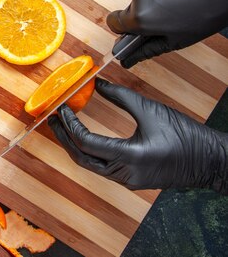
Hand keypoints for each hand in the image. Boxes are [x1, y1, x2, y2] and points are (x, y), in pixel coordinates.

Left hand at [47, 78, 227, 192]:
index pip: (87, 143)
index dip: (70, 125)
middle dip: (64, 138)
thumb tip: (96, 82)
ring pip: (90, 165)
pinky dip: (89, 152)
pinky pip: (102, 168)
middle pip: (82, 158)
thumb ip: (120, 97)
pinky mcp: (131, 180)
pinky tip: (83, 137)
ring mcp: (128, 180)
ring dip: (75, 146)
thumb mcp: (150, 110)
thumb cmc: (186, 135)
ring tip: (63, 126)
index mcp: (130, 157)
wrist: (211, 161)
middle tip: (52, 119)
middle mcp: (125, 174)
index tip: (62, 108)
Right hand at [107, 0, 227, 67]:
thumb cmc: (209, 10)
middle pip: (133, 7)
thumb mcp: (178, 39)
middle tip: (171, 15)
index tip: (135, 29)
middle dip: (148, 12)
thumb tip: (128, 59)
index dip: (124, 27)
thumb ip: (148, 49)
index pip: (114, 23)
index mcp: (140, 17)